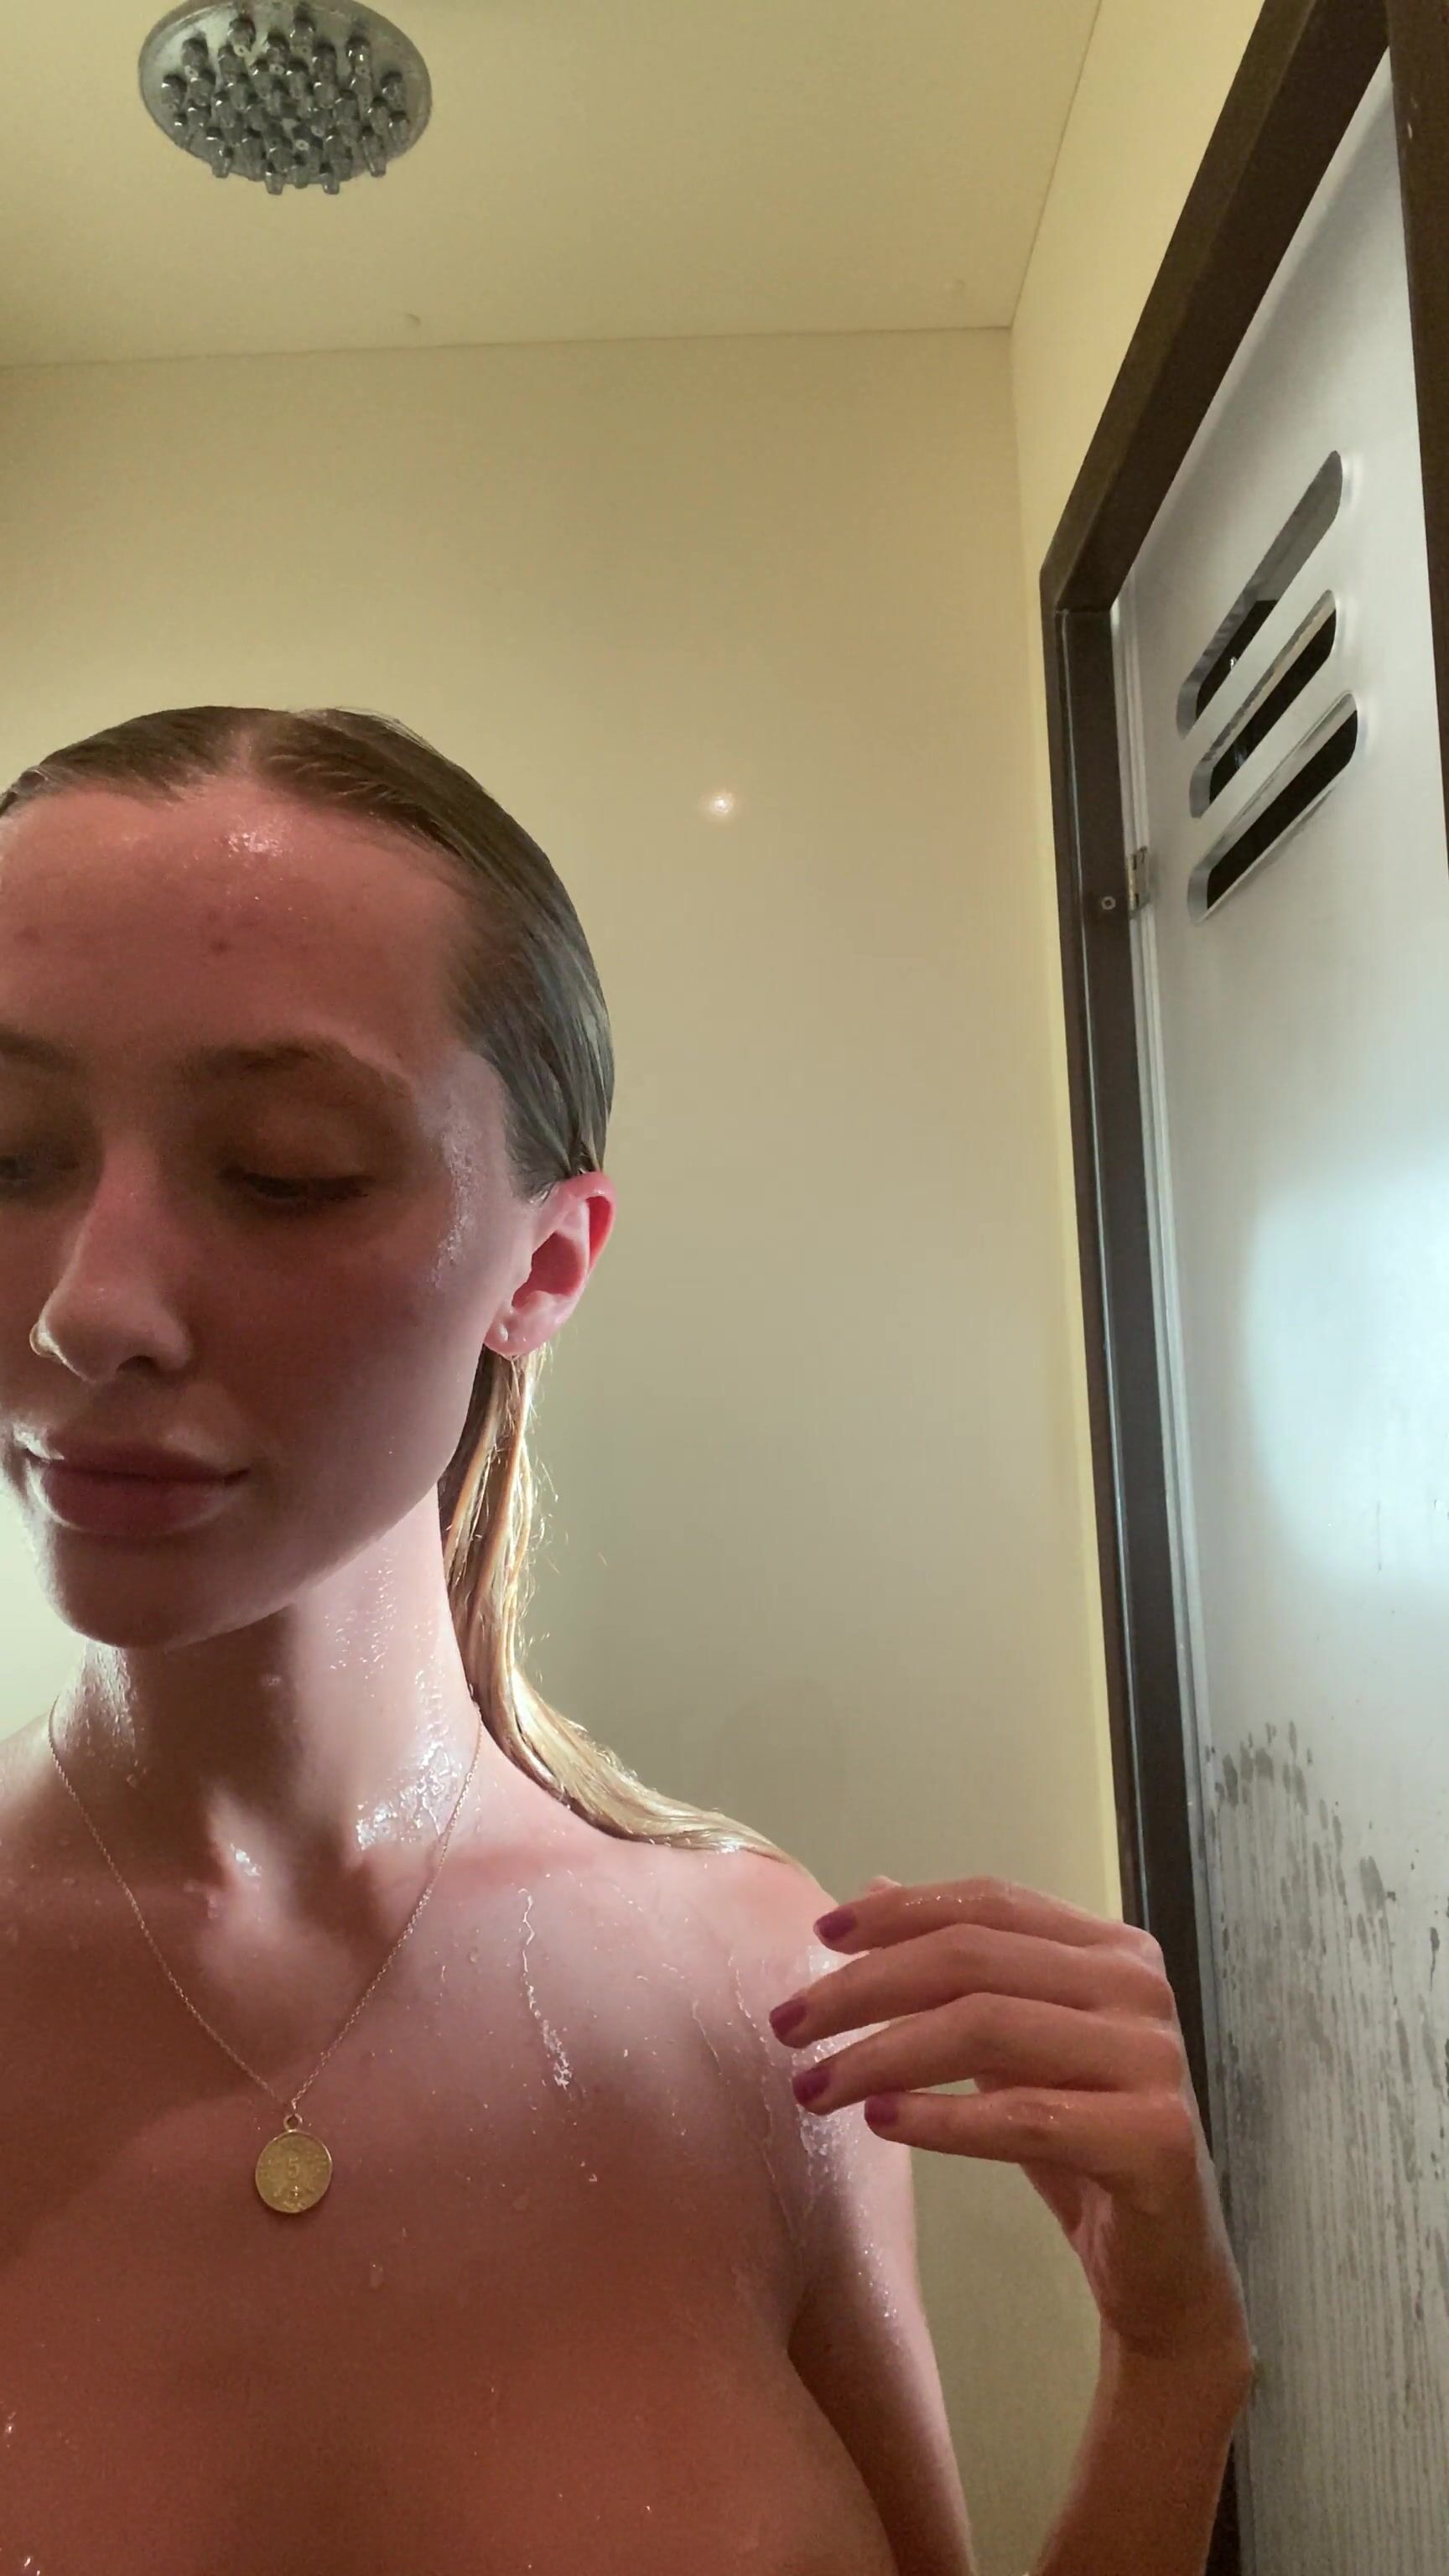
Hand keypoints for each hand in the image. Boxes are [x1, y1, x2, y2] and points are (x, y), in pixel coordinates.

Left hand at [769, 1873, 1250, 2370]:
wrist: (1166, 2266)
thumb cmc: (1083, 2144)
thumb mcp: (1014, 2045)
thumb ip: (962, 1967)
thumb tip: (874, 1886)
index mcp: (1112, 1948)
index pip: (991, 1902)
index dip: (900, 1912)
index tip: (820, 1937)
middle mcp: (1139, 1987)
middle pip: (975, 1960)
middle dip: (866, 1987)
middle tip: (788, 2025)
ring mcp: (1153, 2058)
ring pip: (988, 2029)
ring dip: (882, 2055)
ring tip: (813, 2085)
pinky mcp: (1154, 2137)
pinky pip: (1025, 2116)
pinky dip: (942, 2117)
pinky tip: (882, 2122)